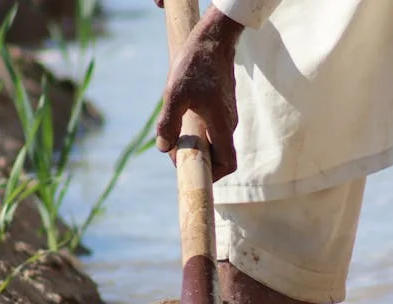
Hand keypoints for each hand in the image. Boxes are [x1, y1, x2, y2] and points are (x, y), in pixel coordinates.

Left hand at [156, 5, 244, 181]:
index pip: (227, 163)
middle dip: (200, 162)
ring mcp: (227, 116)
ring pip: (216, 143)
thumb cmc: (195, 64)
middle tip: (176, 154)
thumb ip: (169, 123)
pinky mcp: (223, 108)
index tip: (192, 171)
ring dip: (199, 147)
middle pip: (221, 157)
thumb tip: (163, 148)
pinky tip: (183, 124)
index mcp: (221, 125)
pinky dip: (201, 136)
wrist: (213, 40)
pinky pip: (215, 131)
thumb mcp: (174, 93)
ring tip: (176, 139)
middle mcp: (229, 124)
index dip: (212, 175)